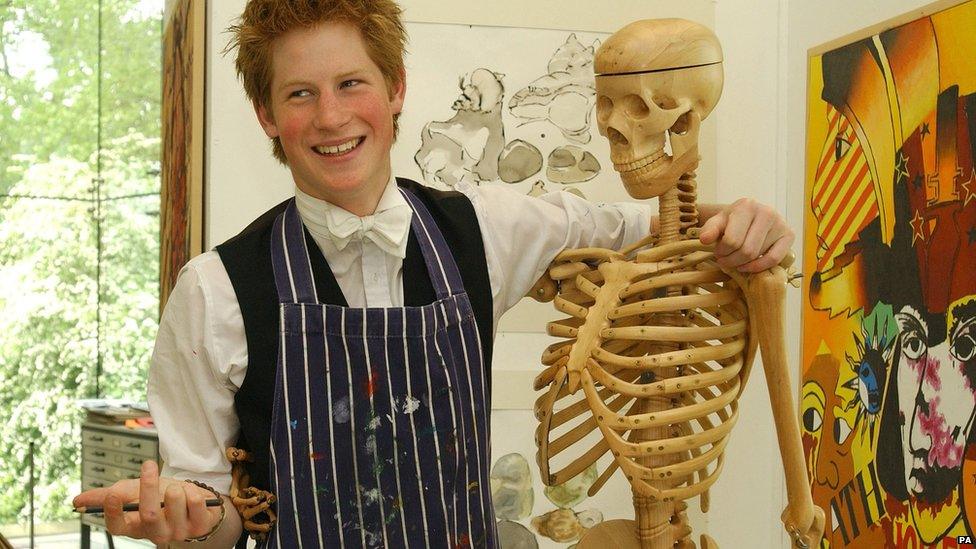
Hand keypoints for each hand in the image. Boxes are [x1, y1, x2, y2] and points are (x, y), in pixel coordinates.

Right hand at [72, 460, 222, 544]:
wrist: (193, 500)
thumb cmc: (161, 496)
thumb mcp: (135, 491)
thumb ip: (108, 495)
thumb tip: (78, 501)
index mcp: (135, 526)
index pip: (117, 527)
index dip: (113, 513)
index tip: (112, 494)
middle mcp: (155, 534)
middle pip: (149, 514)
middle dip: (149, 486)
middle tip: (149, 466)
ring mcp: (178, 533)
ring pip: (174, 504)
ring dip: (175, 488)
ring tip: (176, 488)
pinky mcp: (199, 526)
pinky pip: (196, 503)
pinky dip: (193, 492)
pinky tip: (191, 494)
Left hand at [698, 198, 794, 272]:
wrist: (751, 217)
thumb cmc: (732, 221)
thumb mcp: (717, 222)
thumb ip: (710, 230)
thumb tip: (705, 240)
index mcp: (747, 206)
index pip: (732, 240)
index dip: (721, 251)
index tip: (718, 252)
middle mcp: (767, 212)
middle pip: (746, 251)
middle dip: (731, 260)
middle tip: (724, 260)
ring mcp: (780, 223)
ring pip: (758, 256)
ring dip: (742, 264)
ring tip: (734, 259)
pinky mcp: (789, 235)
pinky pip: (774, 259)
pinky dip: (759, 267)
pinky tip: (747, 266)